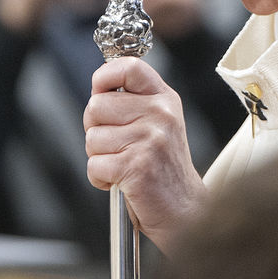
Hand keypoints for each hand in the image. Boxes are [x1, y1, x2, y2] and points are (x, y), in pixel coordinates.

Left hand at [83, 57, 206, 252]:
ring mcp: (149, 139)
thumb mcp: (160, 124)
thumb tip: (98, 89)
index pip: (128, 67)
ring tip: (123, 165)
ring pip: (92, 138)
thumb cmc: (164, 168)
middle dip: (95, 128)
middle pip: (96, 105)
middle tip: (116, 145)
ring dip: (99, 157)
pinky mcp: (136, 166)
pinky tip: (121, 181)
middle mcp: (160, 114)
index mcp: (164, 99)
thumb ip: (134, 103)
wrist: (185, 211)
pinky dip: (100, 178)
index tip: (101, 91)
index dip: (104, 77)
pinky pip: (94, 165)